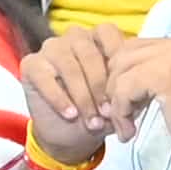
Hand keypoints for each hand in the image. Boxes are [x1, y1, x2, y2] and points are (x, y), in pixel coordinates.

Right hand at [15, 28, 143, 169]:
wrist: (69, 134)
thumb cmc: (98, 111)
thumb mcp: (119, 102)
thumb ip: (128, 91)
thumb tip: (139, 92)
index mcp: (99, 39)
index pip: (109, 35)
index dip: (118, 62)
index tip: (126, 92)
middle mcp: (74, 38)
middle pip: (89, 52)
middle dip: (101, 86)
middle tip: (109, 113)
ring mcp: (51, 49)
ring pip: (68, 65)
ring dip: (82, 95)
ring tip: (92, 120)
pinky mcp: (31, 64)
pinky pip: (45, 76)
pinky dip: (59, 98)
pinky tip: (71, 115)